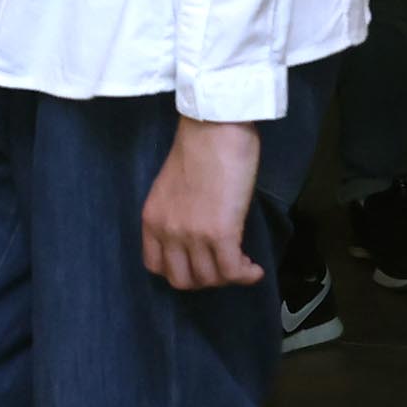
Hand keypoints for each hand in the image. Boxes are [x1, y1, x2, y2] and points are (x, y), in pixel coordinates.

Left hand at [140, 119, 265, 290]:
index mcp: (152, 219)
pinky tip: (255, 270)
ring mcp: (192, 235)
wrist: (213, 127)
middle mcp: (167, 231)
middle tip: (222, 266)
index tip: (198, 264)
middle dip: (205, 279)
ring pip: (210, 279)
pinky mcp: (220, 233)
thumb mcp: (172, 187)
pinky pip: (232, 271)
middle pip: (182, 280)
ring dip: (229, 277)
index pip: (155, 266)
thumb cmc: (199, 147)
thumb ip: (177, 213)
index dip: (180, 271)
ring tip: (242, 264)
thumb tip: (198, 233)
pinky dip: (246, 275)